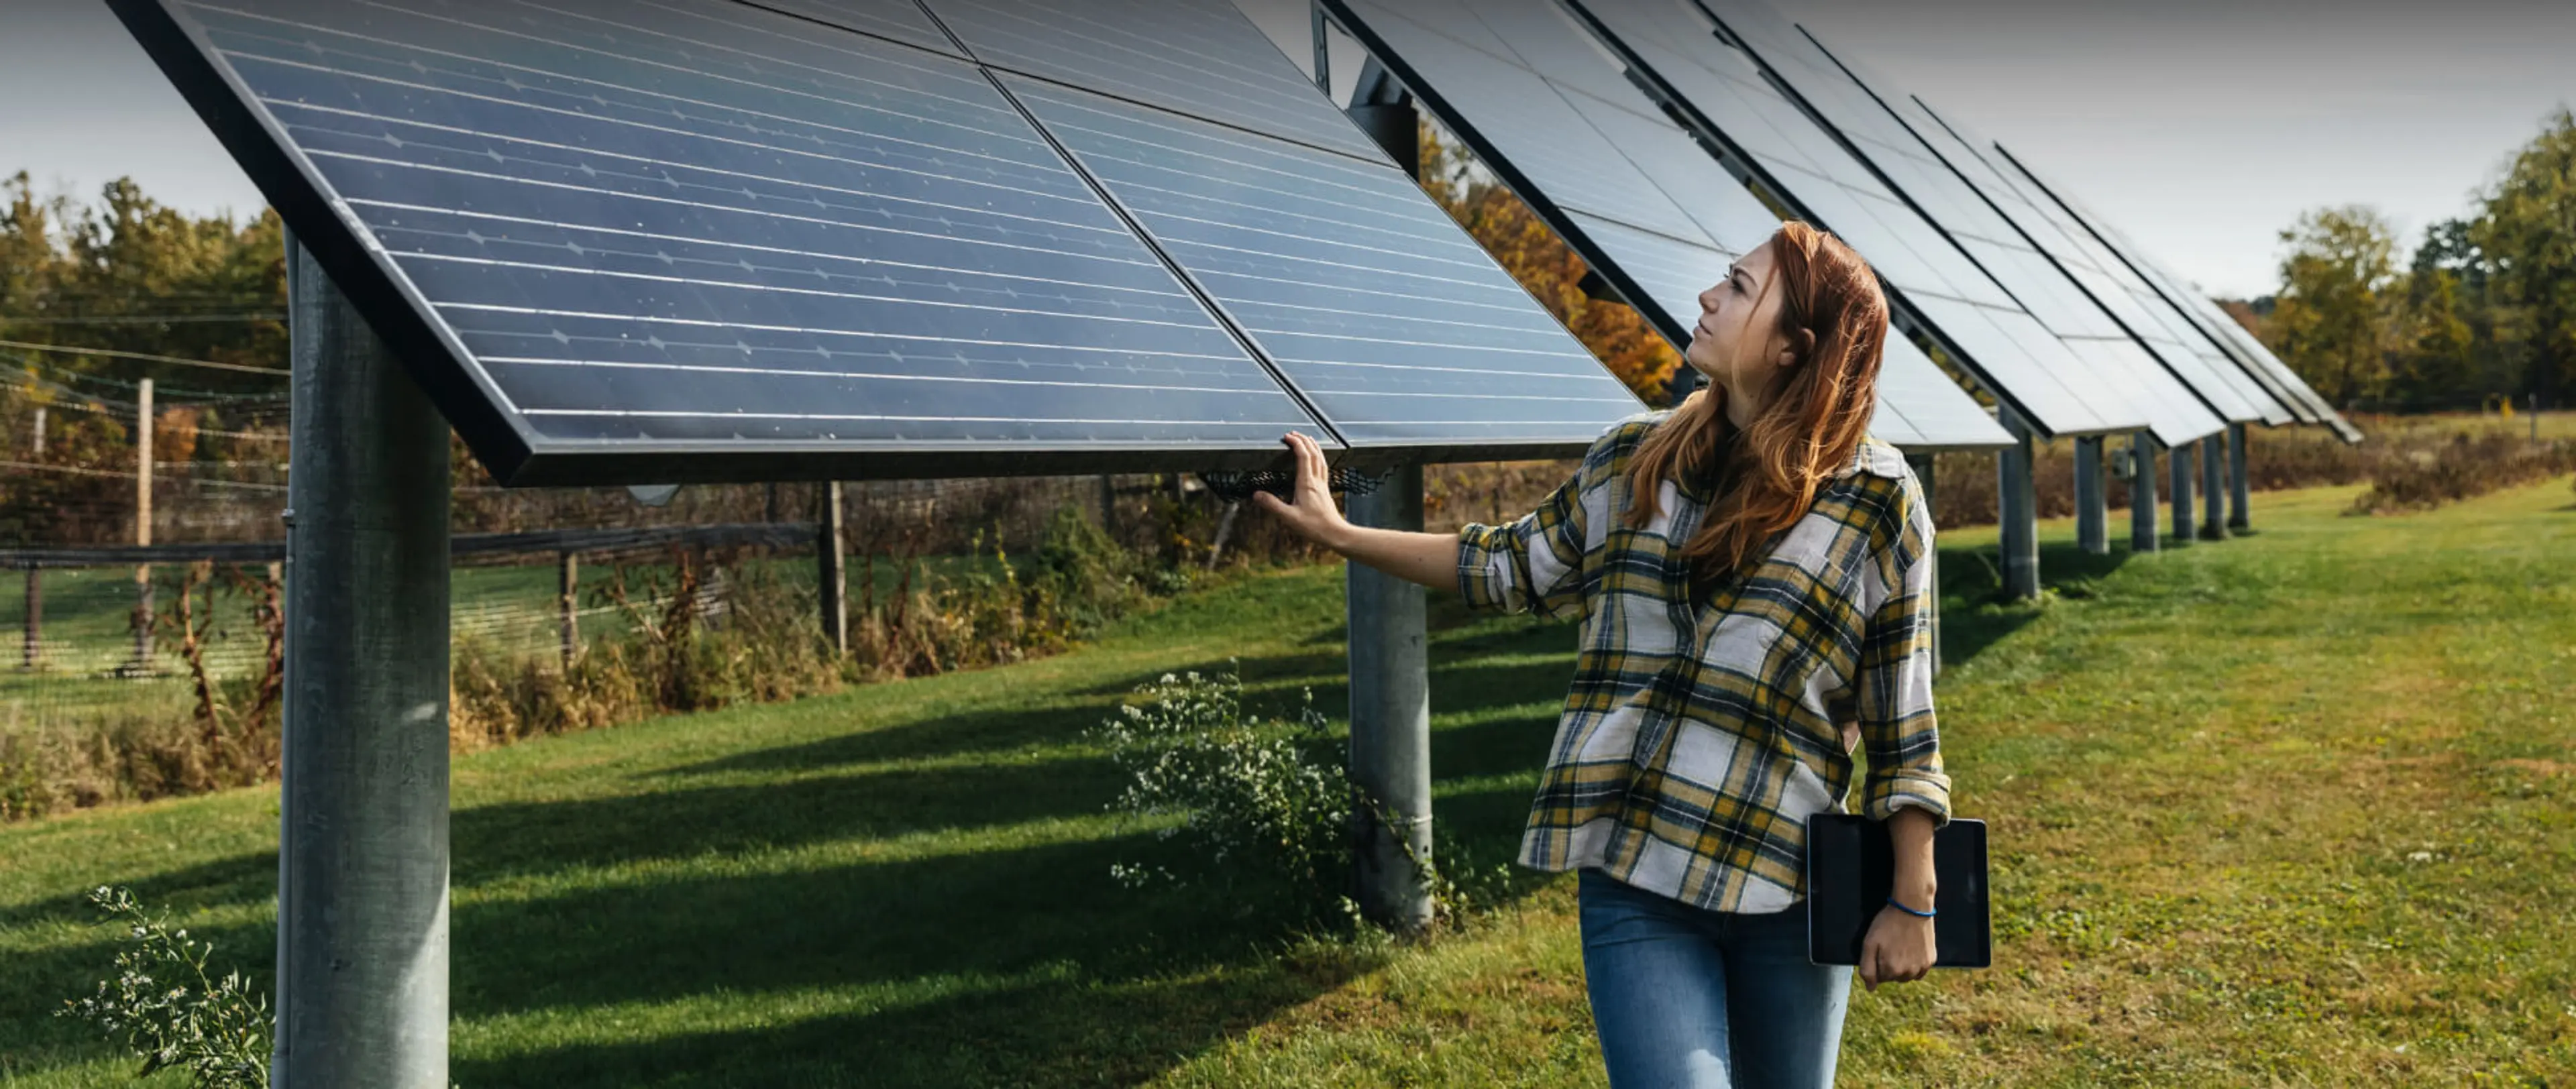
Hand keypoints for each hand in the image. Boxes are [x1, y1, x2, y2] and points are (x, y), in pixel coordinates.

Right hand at [1251, 431, 1350, 550]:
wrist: (1335, 533)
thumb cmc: (1314, 526)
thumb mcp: (1288, 517)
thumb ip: (1272, 505)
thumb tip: (1256, 495)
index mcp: (1306, 484)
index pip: (1303, 456)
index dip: (1296, 443)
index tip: (1287, 436)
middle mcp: (1316, 481)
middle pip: (1313, 453)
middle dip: (1304, 440)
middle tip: (1294, 433)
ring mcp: (1323, 484)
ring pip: (1320, 458)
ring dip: (1314, 446)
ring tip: (1307, 439)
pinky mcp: (1326, 490)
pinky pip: (1323, 467)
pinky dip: (1319, 458)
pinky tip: (1318, 460)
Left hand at [1856, 903, 1936, 991]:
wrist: (1912, 908)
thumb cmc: (1888, 924)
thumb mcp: (1869, 943)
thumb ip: (1867, 969)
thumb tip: (1870, 989)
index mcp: (1891, 970)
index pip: (1879, 978)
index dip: (1877, 963)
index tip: (1880, 949)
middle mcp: (1908, 973)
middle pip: (1893, 978)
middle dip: (1889, 966)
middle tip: (1890, 946)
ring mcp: (1921, 967)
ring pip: (1907, 976)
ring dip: (1902, 967)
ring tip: (1901, 947)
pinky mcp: (1931, 960)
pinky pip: (1920, 971)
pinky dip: (1915, 964)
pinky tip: (1912, 949)